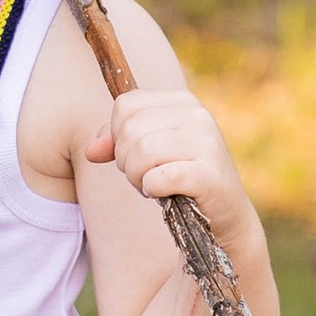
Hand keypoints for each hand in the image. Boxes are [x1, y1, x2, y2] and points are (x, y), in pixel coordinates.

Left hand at [86, 83, 239, 211]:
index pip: (125, 106)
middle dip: (125, 161)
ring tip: (152, 185)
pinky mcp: (208, 174)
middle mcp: (197, 115)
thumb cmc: (181, 178)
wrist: (224, 213)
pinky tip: (165, 194)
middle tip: (144, 176)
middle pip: (129, 129)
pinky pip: (158, 178)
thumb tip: (91, 151)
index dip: (117, 136)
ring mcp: (206, 143)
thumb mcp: (149, 152)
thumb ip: (117, 142)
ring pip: (141, 152)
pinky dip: (152, 190)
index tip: (134, 155)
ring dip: (137, 177)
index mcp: (182, 102)